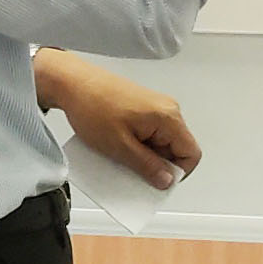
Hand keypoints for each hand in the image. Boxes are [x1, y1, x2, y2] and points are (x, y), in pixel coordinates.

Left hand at [42, 55, 200, 189]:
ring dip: (142, 155)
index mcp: (168, 117)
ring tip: (118, 155)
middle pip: (175, 149)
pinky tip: (115, 146)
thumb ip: (147, 166)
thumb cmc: (92, 106)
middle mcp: (167, 110)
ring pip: (159, 143)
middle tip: (131, 169)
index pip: (191, 154)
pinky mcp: (141, 109)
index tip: (155, 181)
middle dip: (156, 164)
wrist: (72, 82)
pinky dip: (134, 145)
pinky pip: (147, 134)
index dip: (176, 173)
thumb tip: (167, 180)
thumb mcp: (120, 146)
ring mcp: (154, 108)